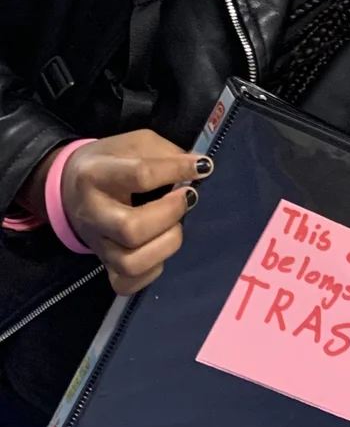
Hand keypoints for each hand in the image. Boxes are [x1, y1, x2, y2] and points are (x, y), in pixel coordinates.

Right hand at [56, 130, 212, 295]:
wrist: (69, 186)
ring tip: (175, 224)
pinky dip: (152, 270)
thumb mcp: (135, 143)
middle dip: (170, 213)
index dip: (177, 170)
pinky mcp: (103, 264)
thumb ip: (166, 153)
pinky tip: (161, 247)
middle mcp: (93, 213)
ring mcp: (97, 244)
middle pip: (131, 229)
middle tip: (187, 197)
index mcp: (96, 174)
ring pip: (131, 263)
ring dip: (165, 244)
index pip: (140, 175)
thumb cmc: (111, 161)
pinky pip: (127, 283)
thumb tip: (199, 169)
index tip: (203, 167)